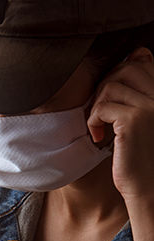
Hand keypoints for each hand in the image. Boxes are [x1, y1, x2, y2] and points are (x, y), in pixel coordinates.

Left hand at [87, 47, 153, 203]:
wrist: (148, 186)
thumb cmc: (142, 154)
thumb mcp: (143, 118)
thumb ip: (138, 92)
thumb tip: (134, 55)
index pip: (142, 60)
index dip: (118, 74)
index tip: (110, 100)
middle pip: (124, 68)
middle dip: (104, 88)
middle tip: (101, 113)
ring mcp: (150, 106)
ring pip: (110, 86)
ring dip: (97, 106)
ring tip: (100, 126)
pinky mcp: (133, 120)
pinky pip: (101, 107)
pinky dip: (93, 121)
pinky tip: (98, 137)